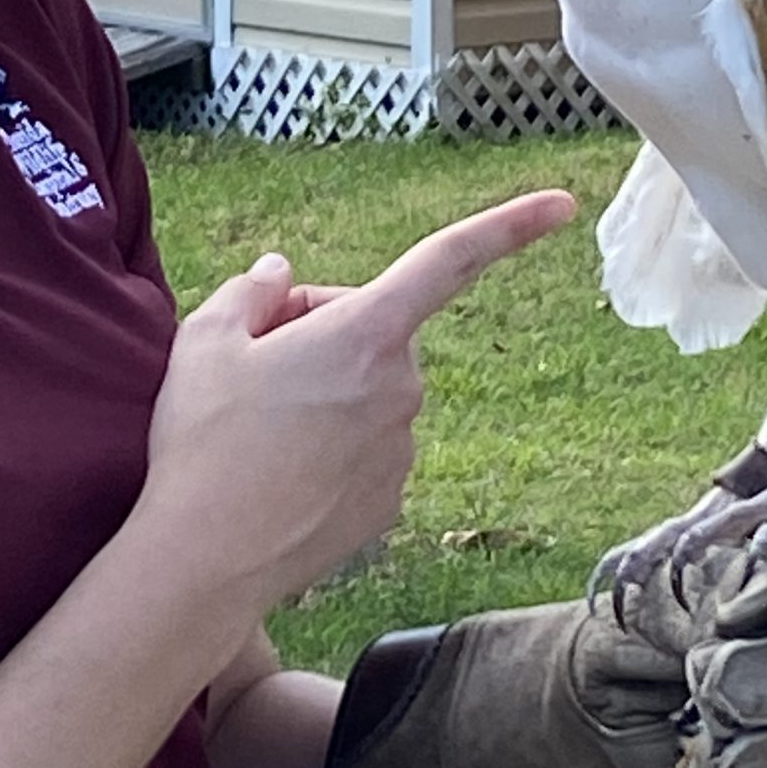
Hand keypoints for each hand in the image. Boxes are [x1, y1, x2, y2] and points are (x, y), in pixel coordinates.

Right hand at [136, 190, 574, 628]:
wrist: (204, 563)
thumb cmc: (202, 442)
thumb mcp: (205, 340)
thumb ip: (250, 289)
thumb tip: (279, 273)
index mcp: (366, 335)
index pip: (450, 259)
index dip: (510, 224)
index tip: (564, 204)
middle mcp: (401, 390)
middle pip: (371, 330)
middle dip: (320, 332)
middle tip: (251, 363)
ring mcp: (400, 452)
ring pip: (364, 392)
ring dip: (322, 393)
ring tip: (253, 429)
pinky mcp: (389, 503)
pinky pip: (363, 448)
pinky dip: (327, 447)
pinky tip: (276, 470)